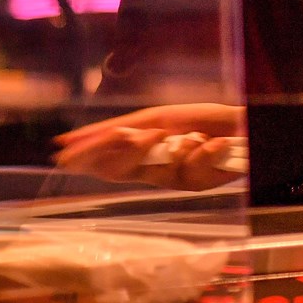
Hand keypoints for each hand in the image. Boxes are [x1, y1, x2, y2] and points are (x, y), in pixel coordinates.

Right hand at [53, 103, 244, 190]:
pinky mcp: (198, 183)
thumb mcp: (157, 118)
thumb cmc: (199, 120)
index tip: (62, 152)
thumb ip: (123, 129)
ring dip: (179, 149)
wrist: (240, 126)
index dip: (86, 158)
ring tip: (196, 136)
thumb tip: (79, 137)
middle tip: (156, 133)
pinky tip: (218, 145)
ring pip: (160, 170)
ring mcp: (174, 179)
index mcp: (140, 156)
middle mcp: (153, 171)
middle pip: (124, 170)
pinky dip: (205, 153)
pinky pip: (193, 169)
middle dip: (135, 151)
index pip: (105, 162)